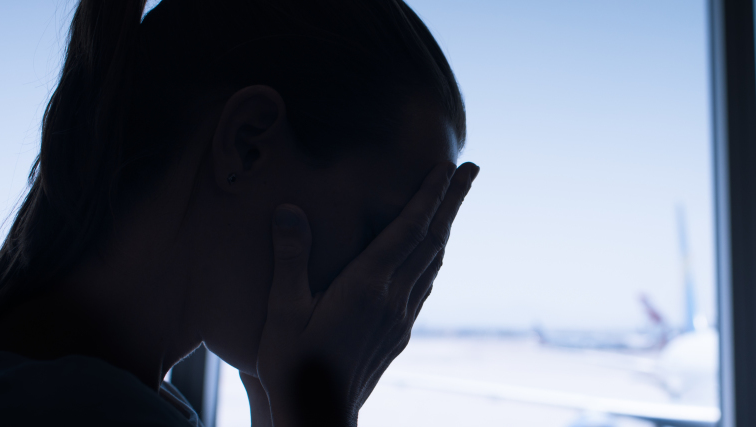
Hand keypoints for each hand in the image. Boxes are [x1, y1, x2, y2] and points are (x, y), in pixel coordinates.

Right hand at [252, 162, 477, 426]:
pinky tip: (432, 257)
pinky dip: (433, 260)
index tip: (448, 167)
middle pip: (432, 240)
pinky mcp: (397, 336)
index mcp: (366, 288)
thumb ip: (290, 260)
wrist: (316, 420)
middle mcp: (392, 300)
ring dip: (445, 228)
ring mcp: (399, 320)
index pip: (408, 230)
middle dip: (452, 202)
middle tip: (473, 169)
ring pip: (432, 263)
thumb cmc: (291, 369)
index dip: (429, 195)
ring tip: (455, 202)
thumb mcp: (282, 312)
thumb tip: (290, 210)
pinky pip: (424, 287)